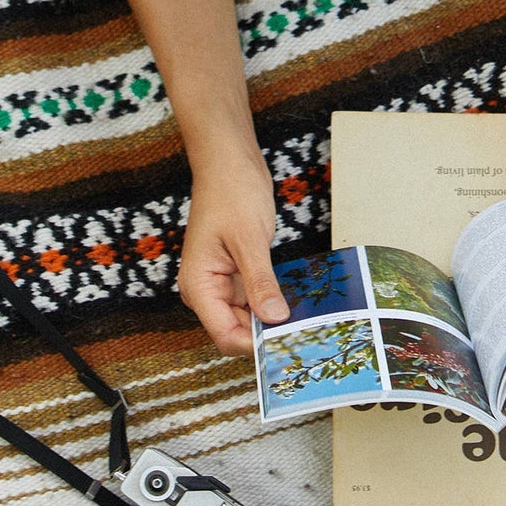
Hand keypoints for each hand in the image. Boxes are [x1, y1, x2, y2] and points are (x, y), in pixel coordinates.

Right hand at [177, 148, 289, 353]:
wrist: (228, 161)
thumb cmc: (231, 191)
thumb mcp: (249, 239)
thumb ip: (260, 282)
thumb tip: (276, 320)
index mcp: (198, 285)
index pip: (225, 334)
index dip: (255, 345)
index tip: (289, 343)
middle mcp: (206, 289)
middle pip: (236, 331)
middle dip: (267, 334)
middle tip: (306, 333)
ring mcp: (222, 282)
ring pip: (248, 318)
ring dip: (273, 319)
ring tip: (307, 320)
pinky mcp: (237, 273)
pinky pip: (255, 299)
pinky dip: (273, 301)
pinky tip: (297, 302)